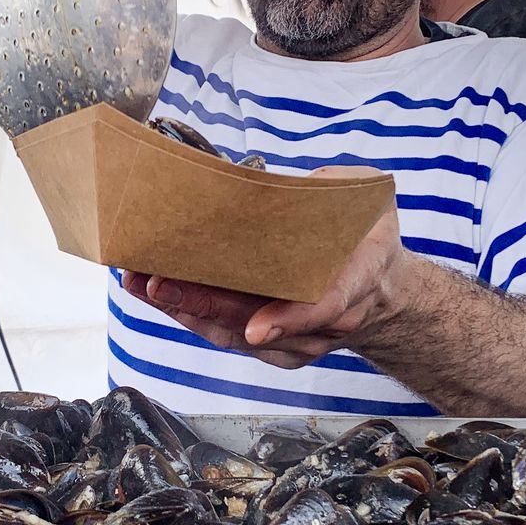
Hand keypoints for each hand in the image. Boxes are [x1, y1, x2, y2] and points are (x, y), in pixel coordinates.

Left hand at [124, 198, 412, 371]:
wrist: (384, 290)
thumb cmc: (369, 237)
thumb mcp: (370, 198)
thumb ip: (333, 188)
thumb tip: (279, 177)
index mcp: (357, 280)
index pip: (324, 307)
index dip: (290, 319)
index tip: (257, 327)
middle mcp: (326, 323)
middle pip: (258, 324)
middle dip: (204, 305)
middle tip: (160, 281)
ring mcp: (298, 341)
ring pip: (233, 333)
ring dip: (184, 310)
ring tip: (142, 282)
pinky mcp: (272, 346)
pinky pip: (225, 334)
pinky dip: (188, 314)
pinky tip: (155, 292)